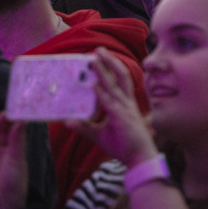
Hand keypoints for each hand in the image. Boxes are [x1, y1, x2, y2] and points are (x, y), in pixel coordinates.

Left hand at [68, 48, 157, 167]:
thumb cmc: (124, 145)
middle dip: (110, 61)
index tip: (100, 58)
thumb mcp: (100, 135)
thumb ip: (85, 127)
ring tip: (94, 59)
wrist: (139, 159)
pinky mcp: (121, 118)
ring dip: (104, 70)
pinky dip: (101, 92)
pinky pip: (110, 102)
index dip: (111, 68)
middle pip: (120, 75)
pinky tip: (92, 85)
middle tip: (98, 49)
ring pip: (114, 84)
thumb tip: (67, 121)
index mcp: (125, 103)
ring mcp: (125, 109)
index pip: (118, 81)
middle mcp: (126, 102)